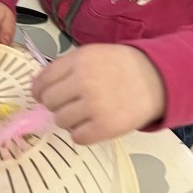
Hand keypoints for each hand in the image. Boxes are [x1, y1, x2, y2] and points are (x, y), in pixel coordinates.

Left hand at [32, 43, 165, 144]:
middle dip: (55, 104)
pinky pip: (77, 138)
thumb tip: (36, 85)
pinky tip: (91, 125)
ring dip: (68, 120)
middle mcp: (84, 82)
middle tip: (69, 104)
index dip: (39, 90)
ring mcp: (94, 106)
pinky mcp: (105, 127)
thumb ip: (65, 67)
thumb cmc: (120, 66)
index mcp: (79, 61)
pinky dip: (81, 134)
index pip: (43, 80)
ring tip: (83, 114)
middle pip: (49, 102)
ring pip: (60, 121)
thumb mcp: (92, 54)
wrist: (156, 80)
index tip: (42, 95)